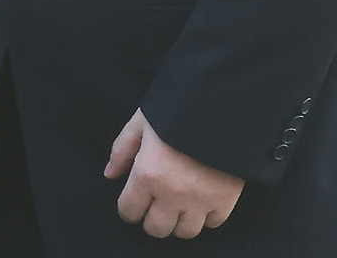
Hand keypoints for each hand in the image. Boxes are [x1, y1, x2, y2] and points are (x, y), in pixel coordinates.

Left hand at [104, 110, 244, 238]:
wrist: (222, 104)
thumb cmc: (178, 108)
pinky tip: (201, 201)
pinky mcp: (226, 199)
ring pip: (185, 232)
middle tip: (155, 205)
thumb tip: (111, 174)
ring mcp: (200, 200)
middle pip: (156, 228)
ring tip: (178, 206)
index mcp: (147, 173)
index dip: (128, 208)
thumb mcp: (142, 122)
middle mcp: (172, 193)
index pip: (129, 211)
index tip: (133, 202)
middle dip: (151, 219)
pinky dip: (206, 216)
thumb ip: (123, 149)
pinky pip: (213, 223)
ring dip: (179, 221)